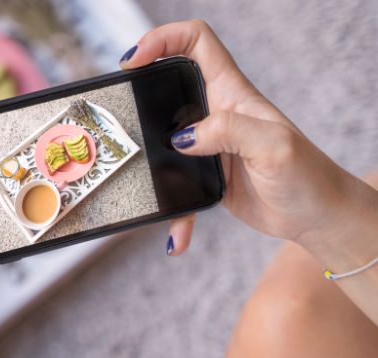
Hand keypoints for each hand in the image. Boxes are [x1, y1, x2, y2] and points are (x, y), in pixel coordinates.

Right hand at [119, 20, 374, 254]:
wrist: (316, 218)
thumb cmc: (307, 176)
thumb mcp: (273, 146)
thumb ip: (229, 130)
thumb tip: (182, 138)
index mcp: (232, 94)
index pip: (196, 43)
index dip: (163, 40)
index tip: (135, 59)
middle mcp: (216, 114)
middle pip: (169, 84)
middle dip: (141, 89)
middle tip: (120, 105)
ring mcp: (208, 146)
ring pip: (163, 140)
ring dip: (147, 158)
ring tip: (131, 171)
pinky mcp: (204, 177)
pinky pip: (177, 193)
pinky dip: (175, 217)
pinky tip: (177, 240)